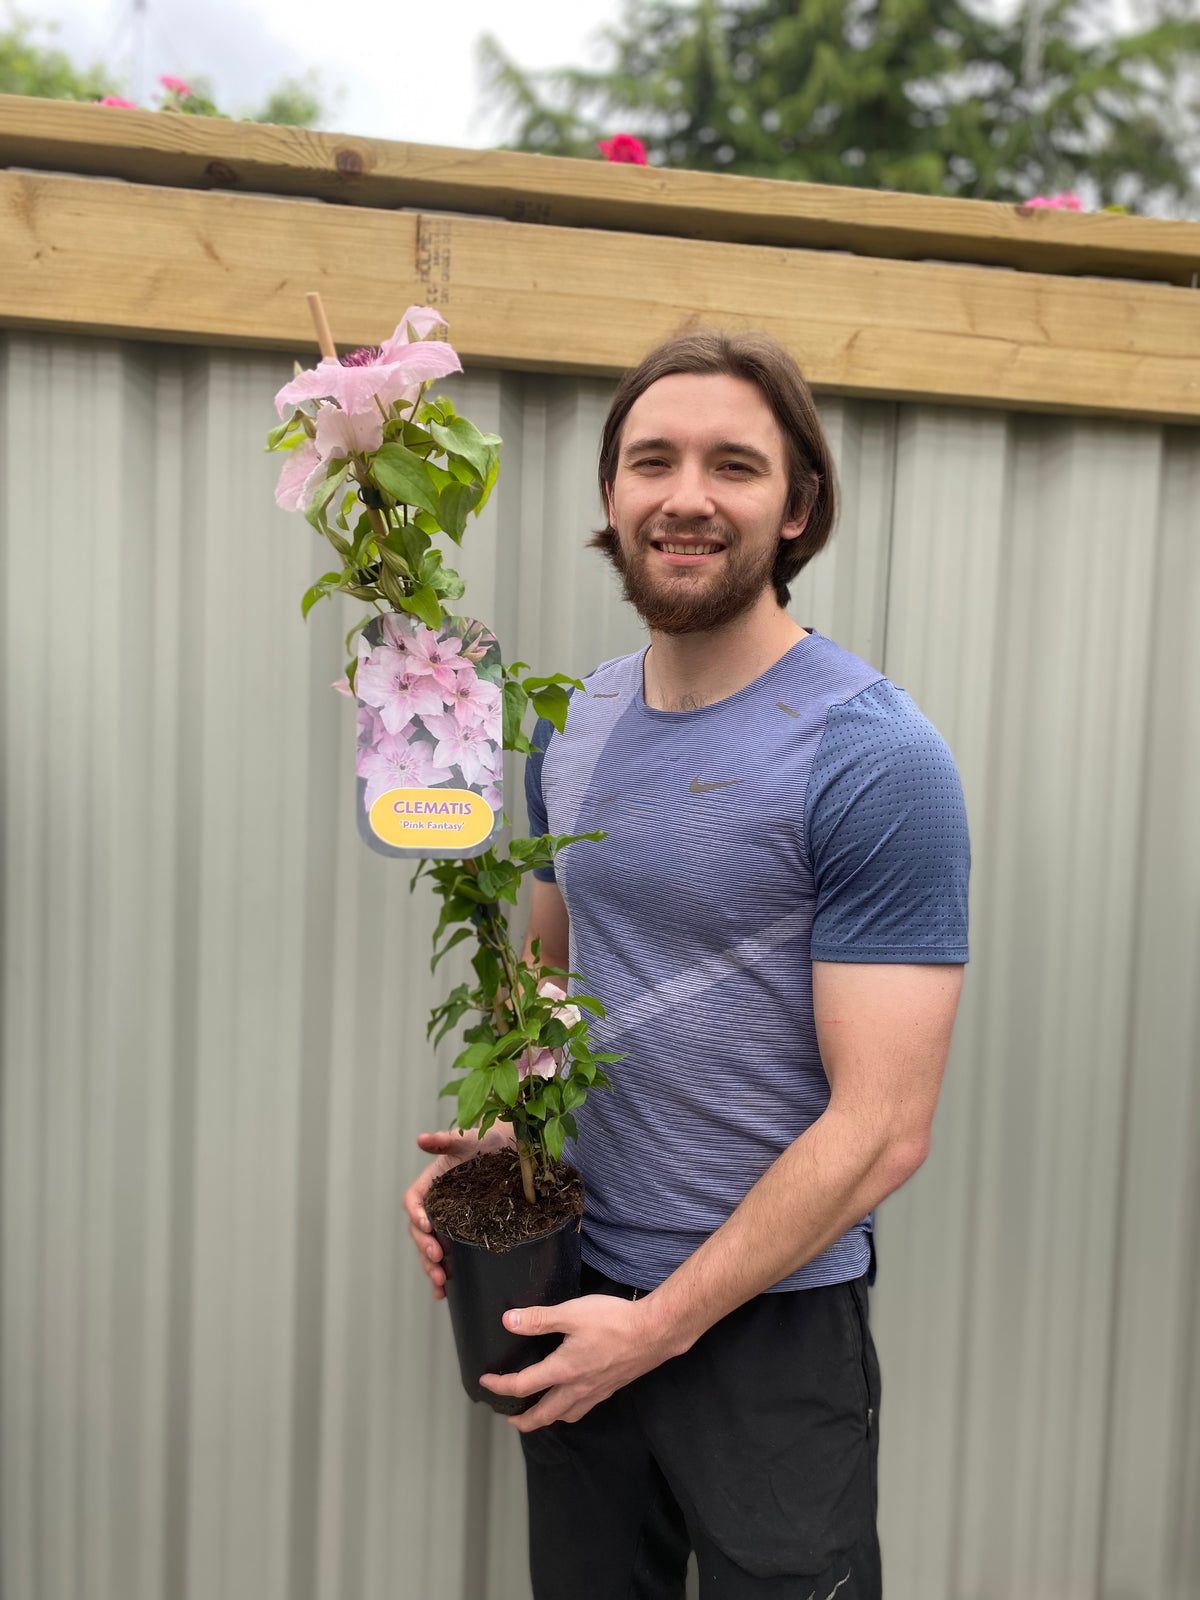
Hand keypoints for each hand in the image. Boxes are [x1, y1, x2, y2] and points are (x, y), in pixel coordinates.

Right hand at [404, 1125, 513, 1299]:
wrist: (509, 1150)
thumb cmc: (486, 1142)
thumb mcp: (466, 1139)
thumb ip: (445, 1140)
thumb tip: (421, 1138)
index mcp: (431, 1183)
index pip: (413, 1201)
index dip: (416, 1214)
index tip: (428, 1225)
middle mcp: (436, 1204)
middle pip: (419, 1230)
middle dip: (425, 1247)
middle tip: (438, 1260)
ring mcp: (448, 1221)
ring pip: (430, 1247)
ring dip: (431, 1267)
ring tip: (440, 1283)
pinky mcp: (462, 1233)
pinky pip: (448, 1256)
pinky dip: (443, 1273)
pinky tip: (446, 1291)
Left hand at [479, 1293, 677, 1429]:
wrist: (655, 1332)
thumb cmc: (615, 1321)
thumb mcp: (572, 1313)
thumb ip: (539, 1319)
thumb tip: (508, 1322)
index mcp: (564, 1370)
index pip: (523, 1386)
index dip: (500, 1386)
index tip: (486, 1382)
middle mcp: (577, 1388)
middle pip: (543, 1415)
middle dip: (522, 1420)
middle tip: (508, 1417)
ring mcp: (595, 1392)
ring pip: (565, 1416)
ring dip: (546, 1419)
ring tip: (537, 1413)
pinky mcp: (610, 1388)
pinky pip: (583, 1409)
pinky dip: (568, 1411)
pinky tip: (571, 1399)